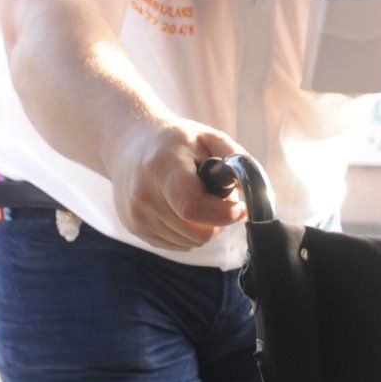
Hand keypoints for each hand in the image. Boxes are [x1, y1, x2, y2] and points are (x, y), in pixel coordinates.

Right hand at [114, 119, 247, 248]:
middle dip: (217, 221)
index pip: (193, 208)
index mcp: (163, 167)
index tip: (239, 207)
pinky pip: (176, 244)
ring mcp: (136, 214)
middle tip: (215, 198)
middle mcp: (144, 193)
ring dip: (202, 227)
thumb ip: (236, 160)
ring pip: (189, 242)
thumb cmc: (175, 141)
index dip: (224, 214)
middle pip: (197, 233)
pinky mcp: (134, 227)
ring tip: (194, 198)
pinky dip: (186, 231)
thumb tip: (252, 190)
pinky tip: (180, 207)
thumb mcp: (207, 137)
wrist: (128, 140)